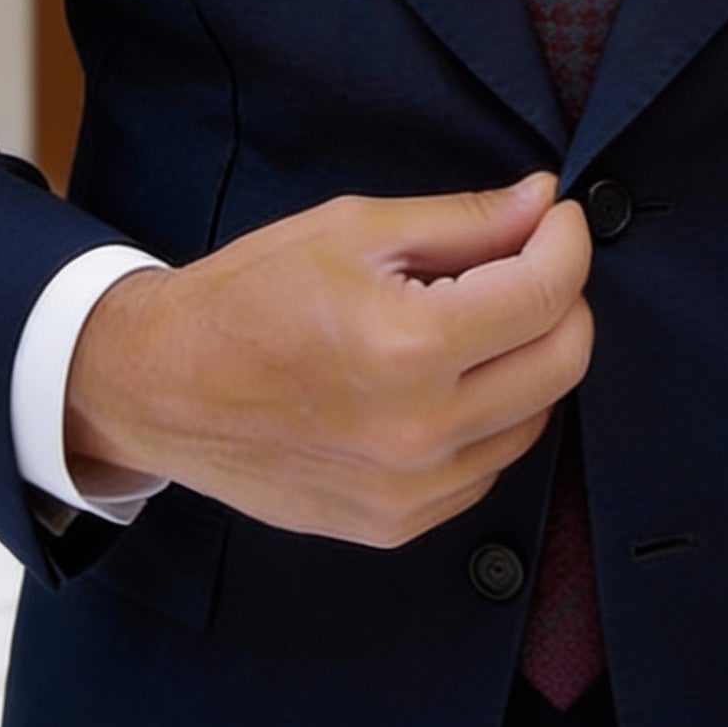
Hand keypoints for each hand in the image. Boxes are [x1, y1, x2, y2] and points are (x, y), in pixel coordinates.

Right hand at [64, 174, 593, 548]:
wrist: (160, 388)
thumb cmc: (248, 297)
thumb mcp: (353, 229)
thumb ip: (464, 220)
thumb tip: (543, 203)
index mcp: (409, 345)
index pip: (548, 293)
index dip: (567, 242)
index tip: (558, 219)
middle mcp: (420, 429)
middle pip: (564, 361)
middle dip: (563, 298)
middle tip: (528, 262)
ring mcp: (411, 490)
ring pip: (537, 417)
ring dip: (528, 360)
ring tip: (472, 321)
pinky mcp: (397, 524)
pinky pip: (488, 464)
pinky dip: (489, 416)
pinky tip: (442, 380)